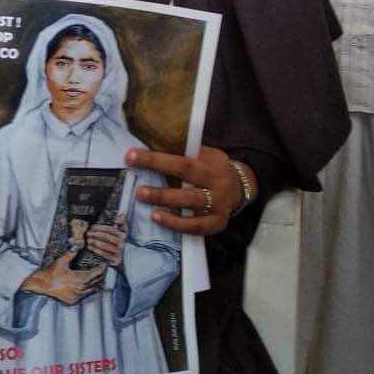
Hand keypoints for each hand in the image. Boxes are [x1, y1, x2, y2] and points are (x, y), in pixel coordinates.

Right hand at [21, 249, 104, 304]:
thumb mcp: (61, 261)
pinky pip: (85, 295)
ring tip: (99, 276)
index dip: (101, 268)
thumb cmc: (50, 272)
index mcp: (79, 279)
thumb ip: (71, 253)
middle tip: (104, 268)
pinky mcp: (72, 300)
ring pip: (91, 289)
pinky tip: (90, 285)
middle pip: (95, 282)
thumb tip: (77, 244)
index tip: (105, 264)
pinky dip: (89, 289)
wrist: (40, 285)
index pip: (95, 273)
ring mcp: (76, 296)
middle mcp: (79, 289)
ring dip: (96, 283)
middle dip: (100, 275)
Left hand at [86, 215, 126, 267]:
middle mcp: (121, 243)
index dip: (100, 227)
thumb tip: (120, 215)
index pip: (110, 229)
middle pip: (106, 237)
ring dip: (94, 242)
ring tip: (88, 239)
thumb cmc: (117, 241)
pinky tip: (90, 247)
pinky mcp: (113, 259)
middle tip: (88, 233)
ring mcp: (118, 251)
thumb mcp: (121, 230)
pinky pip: (103, 254)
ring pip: (104, 245)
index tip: (93, 226)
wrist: (118, 256)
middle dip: (95, 234)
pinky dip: (95, 250)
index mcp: (123, 234)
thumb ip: (121, 221)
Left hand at [126, 146, 257, 235]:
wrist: (242, 188)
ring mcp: (218, 203)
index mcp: (210, 162)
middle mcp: (216, 181)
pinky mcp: (217, 223)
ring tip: (142, 196)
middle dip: (159, 173)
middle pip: (187, 175)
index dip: (156, 158)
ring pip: (191, 201)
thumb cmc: (213, 169)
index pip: (182, 157)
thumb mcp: (205, 156)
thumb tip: (148, 147)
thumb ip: (183, 153)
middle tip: (135, 180)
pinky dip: (176, 223)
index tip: (131, 155)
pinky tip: (158, 218)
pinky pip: (195, 226)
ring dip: (165, 199)